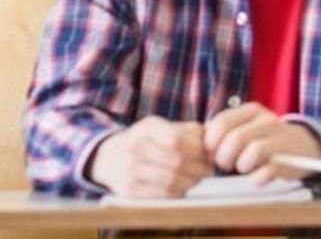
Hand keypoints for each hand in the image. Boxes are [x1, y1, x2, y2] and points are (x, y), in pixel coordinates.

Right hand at [89, 116, 210, 197]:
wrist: (108, 158)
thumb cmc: (144, 140)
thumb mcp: (160, 126)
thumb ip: (187, 130)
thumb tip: (212, 138)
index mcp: (146, 128)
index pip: (177, 140)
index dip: (198, 149)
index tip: (208, 154)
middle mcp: (135, 147)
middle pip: (176, 162)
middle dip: (199, 168)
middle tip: (208, 169)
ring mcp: (129, 170)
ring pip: (171, 180)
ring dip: (191, 181)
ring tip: (198, 177)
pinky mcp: (129, 190)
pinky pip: (162, 194)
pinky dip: (178, 191)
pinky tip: (183, 186)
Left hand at [203, 103, 320, 184]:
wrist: (303, 145)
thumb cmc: (265, 138)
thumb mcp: (246, 126)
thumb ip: (223, 130)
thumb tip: (199, 142)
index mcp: (252, 110)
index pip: (222, 122)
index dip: (210, 141)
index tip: (211, 152)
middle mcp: (267, 121)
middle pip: (234, 139)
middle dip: (223, 157)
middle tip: (225, 164)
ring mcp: (279, 140)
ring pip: (250, 153)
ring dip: (241, 166)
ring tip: (243, 167)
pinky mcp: (287, 161)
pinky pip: (264, 173)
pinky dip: (256, 178)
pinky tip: (258, 175)